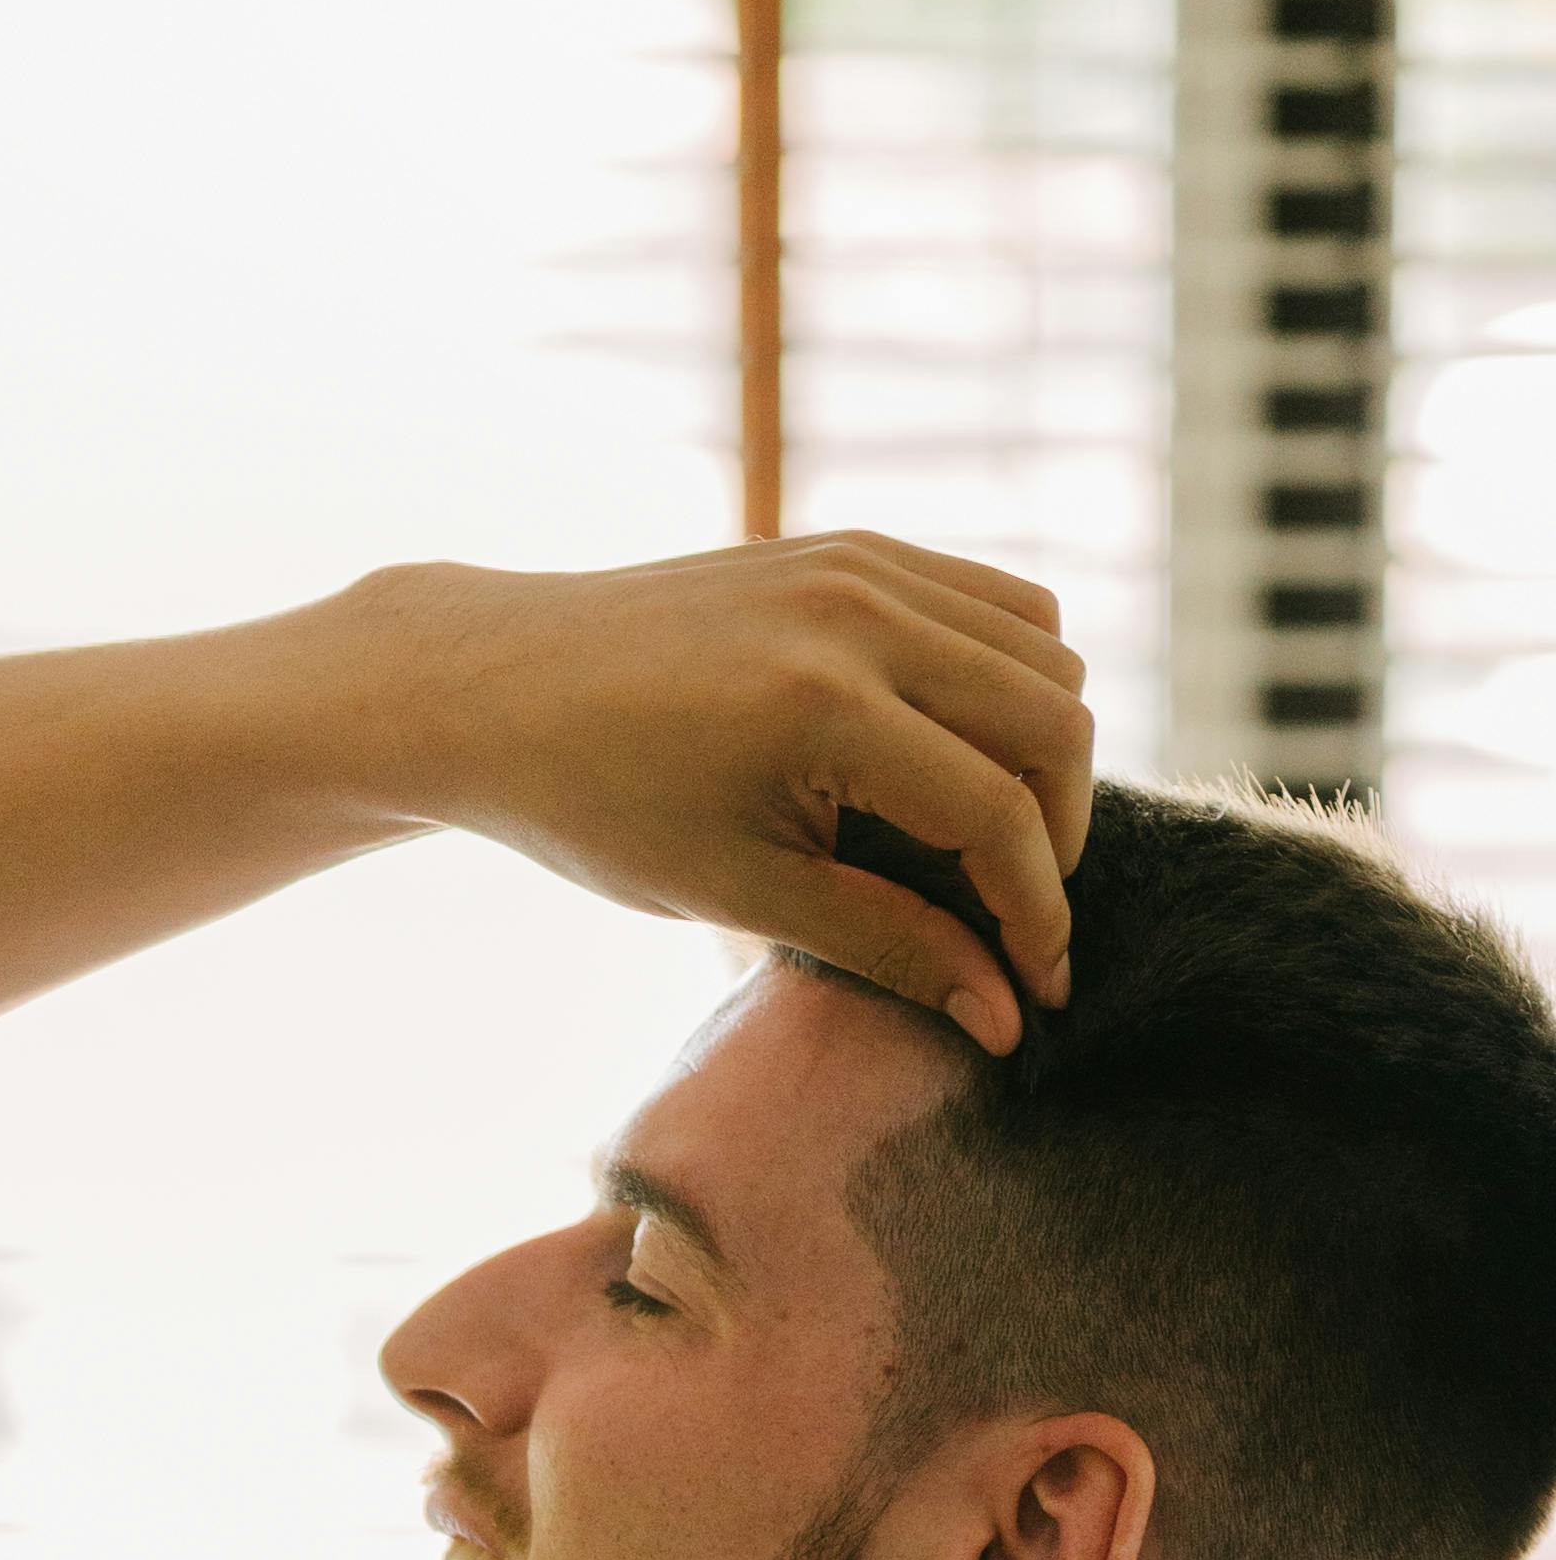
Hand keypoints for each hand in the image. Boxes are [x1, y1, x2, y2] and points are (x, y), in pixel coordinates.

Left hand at [347, 538, 1091, 1051]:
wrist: (501, 687)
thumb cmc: (600, 808)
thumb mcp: (741, 895)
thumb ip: (886, 945)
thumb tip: (1007, 1015)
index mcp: (824, 706)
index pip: (997, 813)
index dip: (1036, 913)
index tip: (1041, 989)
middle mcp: (861, 613)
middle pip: (1053, 718)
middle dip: (1058, 833)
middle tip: (1018, 914)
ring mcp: (862, 562)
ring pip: (1043, 647)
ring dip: (1042, 749)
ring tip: (987, 839)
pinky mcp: (853, 544)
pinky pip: (995, 600)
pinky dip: (1007, 675)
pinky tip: (956, 750)